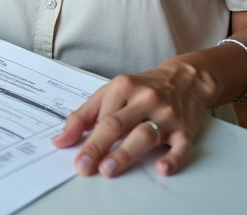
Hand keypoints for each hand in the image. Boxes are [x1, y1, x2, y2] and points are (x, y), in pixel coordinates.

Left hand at [51, 58, 215, 177]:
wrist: (186, 79)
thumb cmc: (144, 88)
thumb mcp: (111, 92)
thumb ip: (84, 115)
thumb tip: (61, 139)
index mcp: (123, 87)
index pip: (101, 116)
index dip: (87, 139)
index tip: (76, 158)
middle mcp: (145, 99)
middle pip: (118, 124)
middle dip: (98, 146)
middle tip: (84, 166)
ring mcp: (166, 114)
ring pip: (144, 134)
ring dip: (126, 153)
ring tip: (109, 168)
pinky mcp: (185, 129)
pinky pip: (180, 145)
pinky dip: (173, 158)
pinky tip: (162, 168)